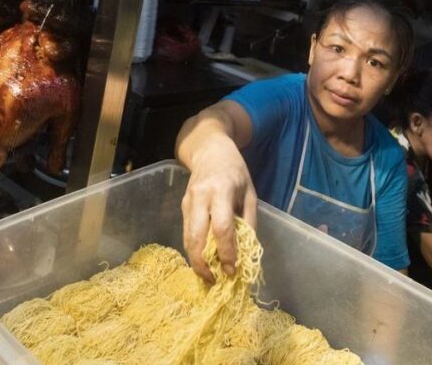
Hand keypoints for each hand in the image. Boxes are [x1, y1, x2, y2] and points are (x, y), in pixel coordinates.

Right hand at [181, 156, 257, 283]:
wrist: (208, 149)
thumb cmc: (235, 171)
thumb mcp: (249, 192)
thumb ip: (248, 220)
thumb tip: (246, 251)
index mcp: (220, 191)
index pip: (221, 227)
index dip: (226, 252)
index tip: (232, 270)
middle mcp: (200, 197)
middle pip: (197, 237)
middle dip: (203, 263)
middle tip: (214, 281)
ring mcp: (187, 202)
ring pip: (187, 238)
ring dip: (196, 261)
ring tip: (208, 277)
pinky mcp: (182, 206)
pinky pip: (187, 232)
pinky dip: (193, 250)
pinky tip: (203, 261)